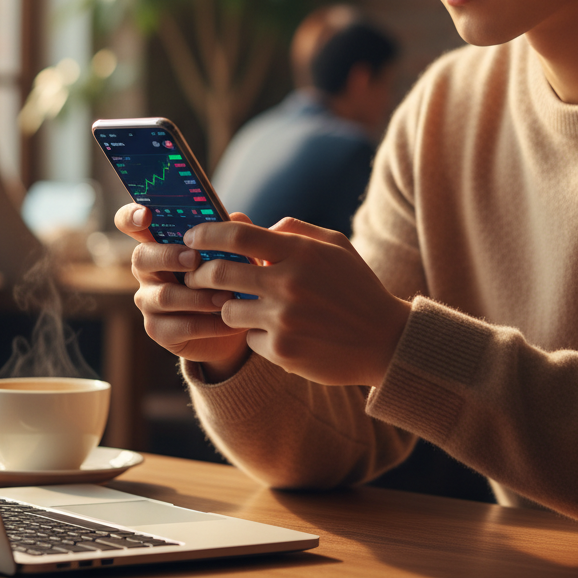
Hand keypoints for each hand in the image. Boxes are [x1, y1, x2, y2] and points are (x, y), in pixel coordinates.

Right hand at [115, 203, 250, 378]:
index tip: (146, 215)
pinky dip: (208, 324)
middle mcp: (148, 269)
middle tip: (195, 260)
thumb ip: (231, 231)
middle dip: (169, 256)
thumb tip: (236, 218)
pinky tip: (229, 322)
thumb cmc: (229, 274)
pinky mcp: (159, 329)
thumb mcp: (234, 249)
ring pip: (164, 296)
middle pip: (141, 257)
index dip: (131, 216)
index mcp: (160, 241)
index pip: (131, 222)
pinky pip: (179, 326)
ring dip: (198, 295)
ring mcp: (149, 300)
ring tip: (227, 296)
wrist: (237, 320)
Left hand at [184, 216, 411, 387]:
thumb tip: (256, 225)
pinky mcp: (282, 352)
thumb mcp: (336, 246)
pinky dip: (256, 335)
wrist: (385, 340)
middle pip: (220, 272)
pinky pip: (249, 339)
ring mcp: (284, 320)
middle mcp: (289, 284)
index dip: (207, 233)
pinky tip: (279, 333)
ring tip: (247, 307)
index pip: (238, 235)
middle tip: (198, 274)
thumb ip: (295, 230)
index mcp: (300, 252)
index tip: (192, 237)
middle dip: (201, 273)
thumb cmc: (357, 287)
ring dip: (230, 307)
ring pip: (227, 310)